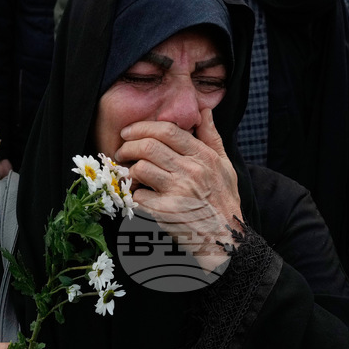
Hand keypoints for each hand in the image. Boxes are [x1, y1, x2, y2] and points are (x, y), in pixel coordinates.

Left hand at [115, 109, 240, 271]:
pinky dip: (135, 196)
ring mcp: (178, 192)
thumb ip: (212, 137)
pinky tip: (140, 197)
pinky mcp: (166, 212)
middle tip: (122, 152)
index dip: (143, 127)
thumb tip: (204, 110)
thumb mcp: (225, 166)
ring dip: (130, 172)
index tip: (129, 132)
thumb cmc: (225, 202)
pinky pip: (139, 196)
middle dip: (128, 146)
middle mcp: (191, 171)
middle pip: (148, 146)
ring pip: (140, 169)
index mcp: (204, 157)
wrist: (226, 239)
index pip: (168, 130)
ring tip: (131, 175)